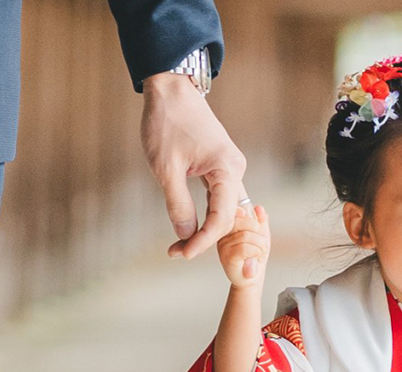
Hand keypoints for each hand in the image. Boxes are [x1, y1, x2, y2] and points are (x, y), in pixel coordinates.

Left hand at [142, 72, 247, 259]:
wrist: (171, 89)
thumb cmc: (167, 123)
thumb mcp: (166, 168)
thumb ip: (178, 204)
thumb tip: (186, 234)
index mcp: (227, 169)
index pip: (221, 219)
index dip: (202, 241)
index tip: (182, 253)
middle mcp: (236, 169)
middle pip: (225, 217)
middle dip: (203, 238)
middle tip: (175, 251)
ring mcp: (231, 167)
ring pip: (223, 209)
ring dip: (205, 228)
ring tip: (180, 243)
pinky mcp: (222, 165)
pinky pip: (219, 197)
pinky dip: (206, 213)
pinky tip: (191, 225)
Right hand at [216, 203, 269, 289]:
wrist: (250, 279)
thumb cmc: (254, 257)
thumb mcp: (261, 234)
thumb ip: (261, 221)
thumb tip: (259, 208)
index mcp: (229, 225)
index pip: (241, 211)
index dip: (254, 220)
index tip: (260, 230)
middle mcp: (222, 233)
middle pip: (244, 221)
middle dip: (260, 232)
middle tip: (263, 243)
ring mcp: (223, 245)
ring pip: (246, 235)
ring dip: (261, 244)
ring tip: (260, 251)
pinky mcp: (227, 257)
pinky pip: (245, 248)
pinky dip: (256, 252)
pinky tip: (256, 257)